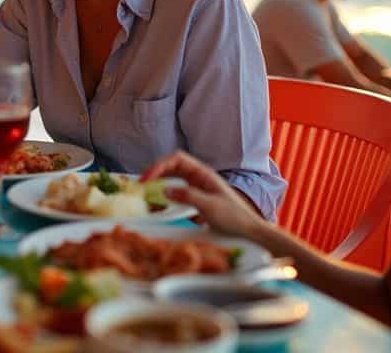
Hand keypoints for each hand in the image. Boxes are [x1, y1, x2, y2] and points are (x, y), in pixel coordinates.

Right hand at [141, 151, 264, 238]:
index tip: (146, 178)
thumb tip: (165, 190)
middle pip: (172, 166)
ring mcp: (197, 187)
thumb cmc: (234, 217)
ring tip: (145, 190)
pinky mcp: (196, 198)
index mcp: (203, 173)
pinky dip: (165, 191)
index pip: (176, 159)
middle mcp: (199, 177)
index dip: (159, 165)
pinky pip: (176, 189)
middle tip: (140, 184)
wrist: (250, 231)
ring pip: (172, 177)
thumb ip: (188, 196)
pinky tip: (158, 199)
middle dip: (155, 172)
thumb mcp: (210, 207)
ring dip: (158, 180)